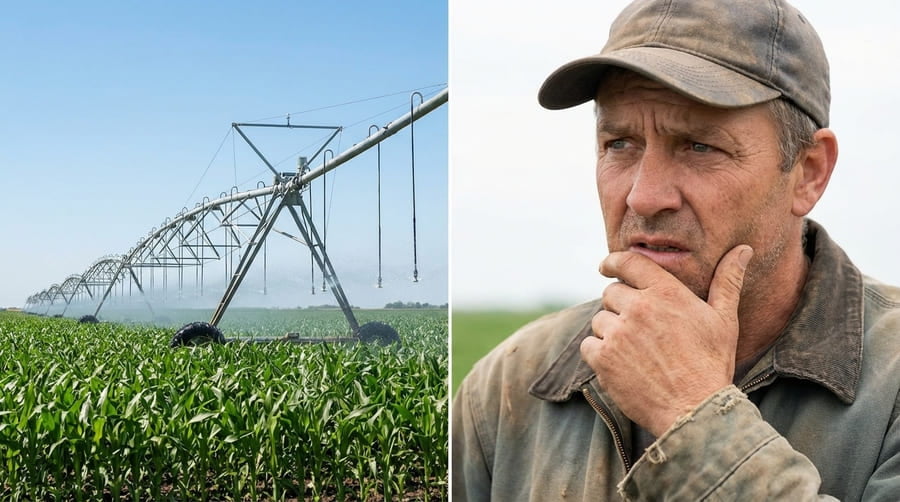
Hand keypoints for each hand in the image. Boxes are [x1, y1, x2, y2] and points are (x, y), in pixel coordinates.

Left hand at [580, 245, 752, 436]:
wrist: (695, 411)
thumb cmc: (712, 364)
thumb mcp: (724, 320)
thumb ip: (727, 281)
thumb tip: (743, 250)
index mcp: (666, 293)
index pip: (628, 262)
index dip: (613, 261)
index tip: (606, 265)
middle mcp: (638, 308)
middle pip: (611, 293)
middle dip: (620, 306)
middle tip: (639, 328)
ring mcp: (618, 333)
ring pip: (599, 320)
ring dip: (610, 331)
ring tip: (635, 352)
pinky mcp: (603, 358)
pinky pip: (588, 345)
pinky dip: (598, 353)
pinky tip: (620, 365)